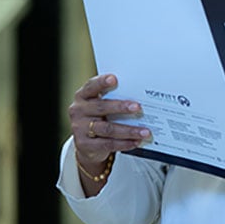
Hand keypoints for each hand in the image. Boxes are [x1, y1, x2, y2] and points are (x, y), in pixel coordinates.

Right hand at [68, 74, 150, 189]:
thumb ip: (113, 98)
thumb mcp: (102, 105)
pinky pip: (108, 144)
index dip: (102, 82)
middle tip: (138, 107)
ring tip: (145, 131)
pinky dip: (124, 143)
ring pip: (107, 129)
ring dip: (129, 130)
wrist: (87, 144)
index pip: (91, 86)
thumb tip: (140, 95)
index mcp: (83, 96)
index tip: (114, 79)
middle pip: (101, 107)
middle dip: (121, 107)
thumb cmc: (99, 117)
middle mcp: (79, 110)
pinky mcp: (84, 144)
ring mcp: (80, 128)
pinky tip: (136, 141)